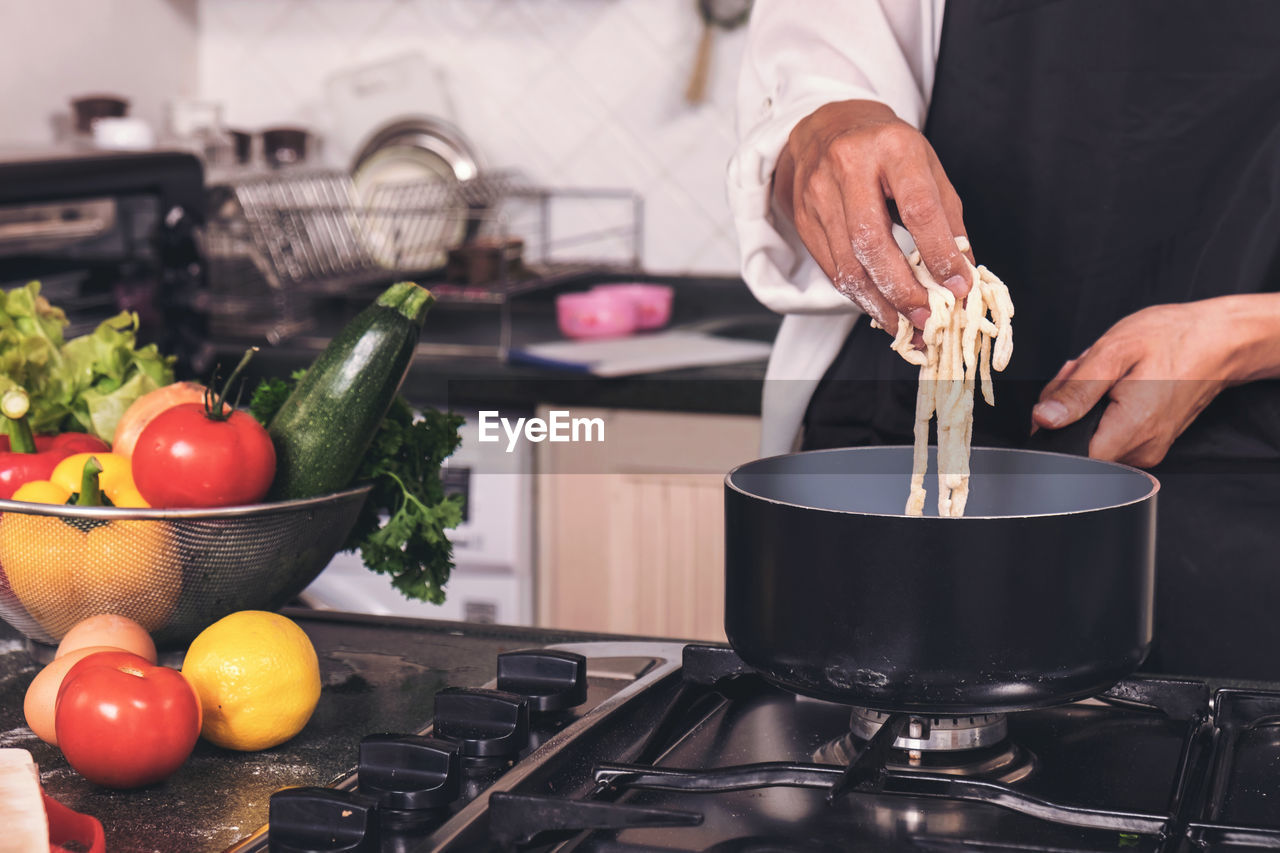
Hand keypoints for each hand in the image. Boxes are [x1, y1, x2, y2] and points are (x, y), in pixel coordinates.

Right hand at [774, 99, 972, 335]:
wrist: (827, 128)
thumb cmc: (886, 150)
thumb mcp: (926, 167)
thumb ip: (946, 218)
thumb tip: (963, 272)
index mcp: (892, 147)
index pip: (918, 208)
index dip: (939, 253)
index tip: (958, 286)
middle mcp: (849, 167)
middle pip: (873, 242)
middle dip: (903, 289)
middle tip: (927, 317)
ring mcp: (818, 194)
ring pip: (847, 264)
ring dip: (880, 303)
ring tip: (907, 325)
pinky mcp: (803, 219)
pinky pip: (832, 269)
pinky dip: (860, 296)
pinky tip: (881, 309)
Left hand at [1031, 300, 1247, 467]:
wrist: (1218, 340)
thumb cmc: (1171, 338)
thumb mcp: (1114, 351)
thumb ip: (1077, 390)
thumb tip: (1044, 419)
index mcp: (1131, 429)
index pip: (1068, 457)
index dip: (1051, 426)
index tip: (1061, 396)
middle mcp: (1141, 449)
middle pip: (1075, 445)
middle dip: (1067, 408)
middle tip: (1082, 373)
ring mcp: (1147, 450)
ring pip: (1089, 438)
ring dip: (1082, 406)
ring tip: (1102, 375)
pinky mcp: (1148, 444)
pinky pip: (1107, 434)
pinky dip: (1099, 410)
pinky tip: (1111, 386)